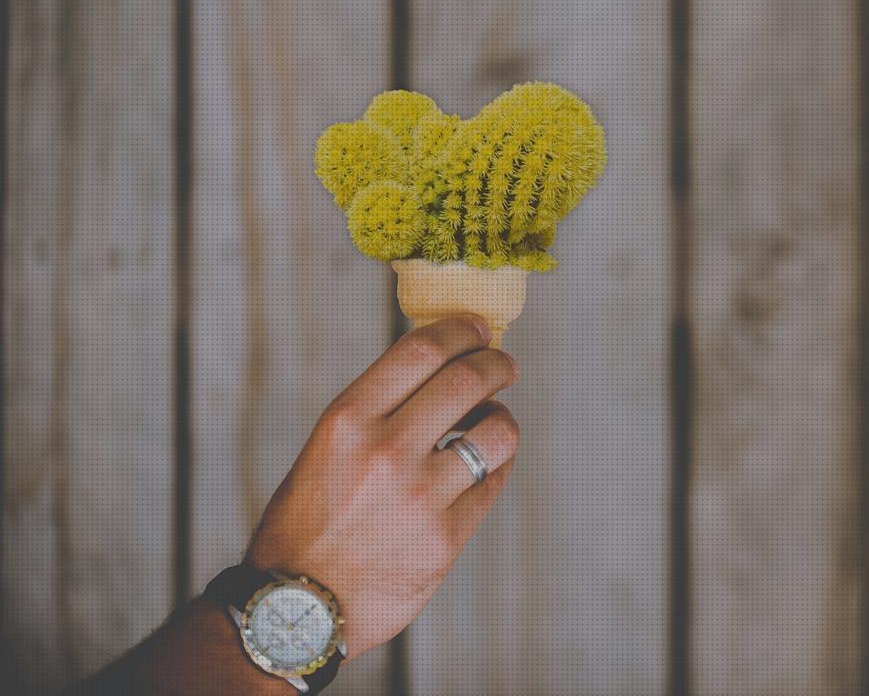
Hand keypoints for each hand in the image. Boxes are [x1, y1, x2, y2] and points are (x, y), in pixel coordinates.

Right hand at [244, 315, 519, 659]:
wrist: (294, 609)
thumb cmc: (307, 523)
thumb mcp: (326, 449)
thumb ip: (379, 410)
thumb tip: (442, 368)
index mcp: (347, 420)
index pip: (422, 349)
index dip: (461, 330)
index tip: (480, 328)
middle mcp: (385, 450)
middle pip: (467, 379)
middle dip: (497, 364)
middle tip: (505, 365)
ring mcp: (420, 496)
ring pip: (496, 432)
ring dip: (503, 420)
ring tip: (495, 424)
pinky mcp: (445, 539)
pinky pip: (492, 484)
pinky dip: (496, 468)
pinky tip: (486, 468)